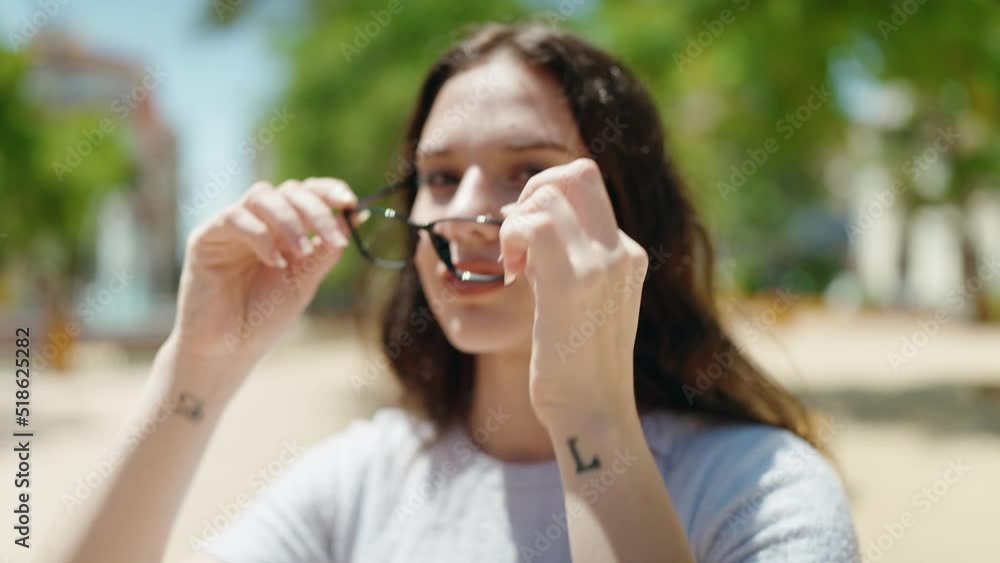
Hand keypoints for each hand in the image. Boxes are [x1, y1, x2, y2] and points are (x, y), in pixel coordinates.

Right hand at [171, 178, 358, 390]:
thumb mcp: (305, 281)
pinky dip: (260, 236)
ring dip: (289, 221)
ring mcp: (232, 227)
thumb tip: (357, 216)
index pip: (307, 193)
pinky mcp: (205, 237)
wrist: (229, 350)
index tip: (350, 202)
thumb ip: (325, 249)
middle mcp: (258, 221)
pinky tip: (274, 262)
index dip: (329, 191)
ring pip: (262, 195)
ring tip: (301, 253)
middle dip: (315, 211)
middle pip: (288, 190)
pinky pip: (234, 217)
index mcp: (284, 228)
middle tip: (333, 239)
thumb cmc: (265, 317)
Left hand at [499, 158, 648, 430]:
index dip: (545, 198)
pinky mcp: (574, 283)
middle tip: (516, 242)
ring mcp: (603, 264)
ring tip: (515, 267)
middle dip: (532, 193)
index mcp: (628, 255)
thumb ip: (570, 263)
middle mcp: (622, 252)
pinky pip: (534, 225)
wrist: (592, 414)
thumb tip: (528, 223)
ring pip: (550, 193)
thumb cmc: (577, 367)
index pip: (586, 188)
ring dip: (517, 222)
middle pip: (577, 172)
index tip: (524, 238)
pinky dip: (511, 240)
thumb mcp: (585, 305)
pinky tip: (513, 276)